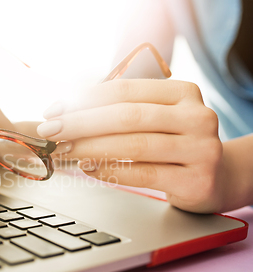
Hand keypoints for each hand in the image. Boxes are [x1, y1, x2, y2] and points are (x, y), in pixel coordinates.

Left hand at [37, 79, 225, 212]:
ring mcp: (201, 150)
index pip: (125, 90)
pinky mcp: (195, 181)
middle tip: (50, 130)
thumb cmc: (175, 143)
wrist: (219, 178)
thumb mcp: (157, 118)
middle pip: (127, 116)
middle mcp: (197, 117)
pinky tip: (87, 168)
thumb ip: (122, 110)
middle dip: (81, 123)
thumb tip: (67, 110)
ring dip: (90, 147)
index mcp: (183, 93)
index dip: (84, 99)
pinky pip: (143, 174)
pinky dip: (110, 170)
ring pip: (134, 145)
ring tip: (63, 150)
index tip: (55, 109)